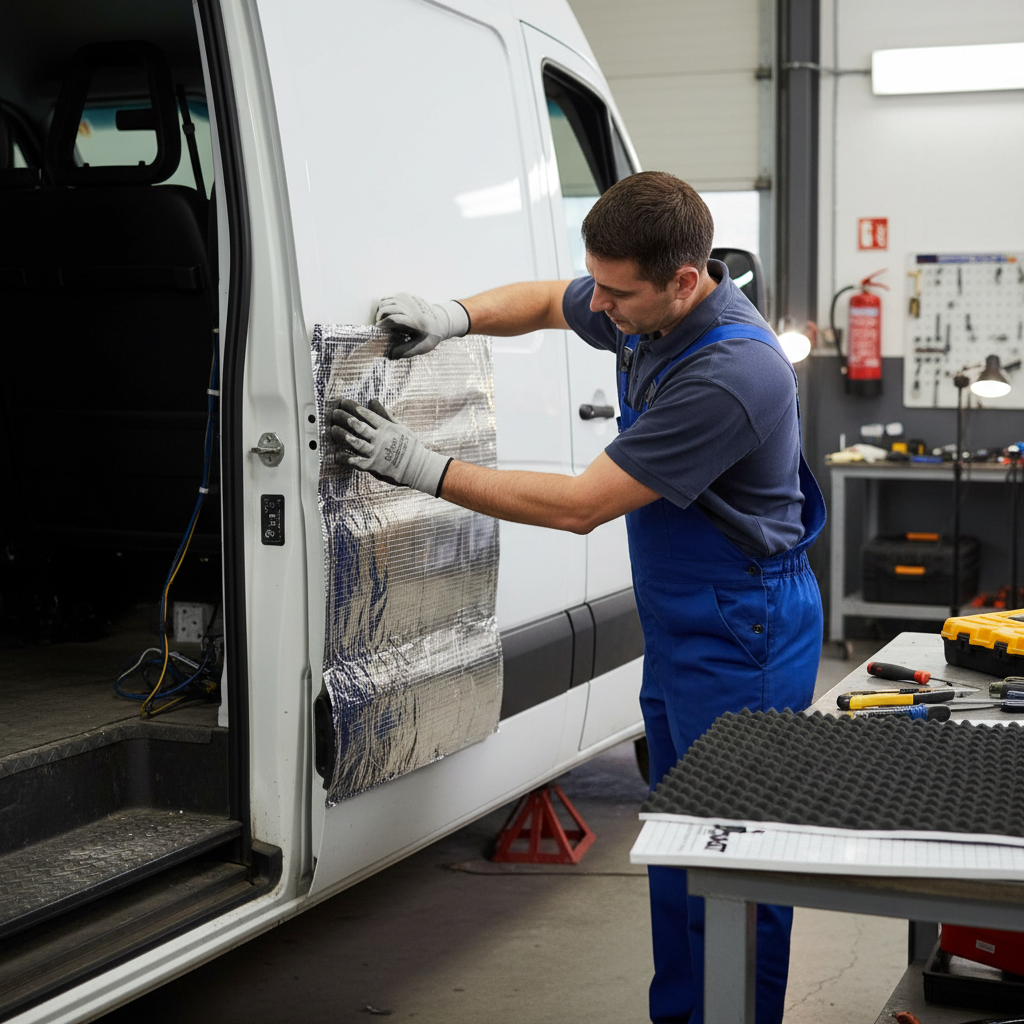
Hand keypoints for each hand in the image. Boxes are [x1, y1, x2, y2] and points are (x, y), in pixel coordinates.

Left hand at [330, 399, 452, 495]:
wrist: (417, 467)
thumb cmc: (411, 446)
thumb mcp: (401, 427)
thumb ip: (386, 415)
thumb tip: (373, 402)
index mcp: (387, 428)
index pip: (368, 415)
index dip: (355, 408)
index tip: (345, 403)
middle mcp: (379, 439)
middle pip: (359, 426)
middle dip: (345, 418)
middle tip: (335, 413)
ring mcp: (375, 452)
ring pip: (355, 442)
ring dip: (342, 435)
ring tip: (333, 430)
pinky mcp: (372, 465)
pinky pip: (355, 461)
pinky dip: (345, 458)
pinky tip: (337, 455)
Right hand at [374, 292, 469, 358]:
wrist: (442, 319)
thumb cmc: (431, 336)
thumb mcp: (423, 347)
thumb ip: (407, 351)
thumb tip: (391, 356)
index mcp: (414, 320)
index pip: (392, 319)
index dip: (382, 324)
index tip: (378, 330)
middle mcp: (410, 307)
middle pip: (386, 308)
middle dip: (379, 318)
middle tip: (380, 326)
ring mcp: (407, 299)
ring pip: (385, 301)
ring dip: (380, 311)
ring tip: (383, 320)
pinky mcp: (406, 295)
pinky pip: (388, 297)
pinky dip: (384, 304)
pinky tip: (388, 313)